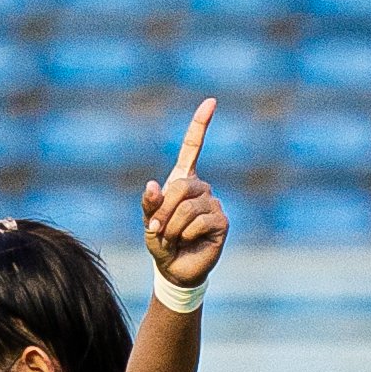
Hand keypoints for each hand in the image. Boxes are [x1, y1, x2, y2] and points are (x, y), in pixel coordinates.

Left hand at [143, 99, 226, 289]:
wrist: (174, 269)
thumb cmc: (161, 241)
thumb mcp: (149, 222)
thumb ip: (149, 204)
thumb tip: (153, 185)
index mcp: (182, 181)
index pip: (193, 147)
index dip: (201, 124)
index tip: (211, 102)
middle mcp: (201, 189)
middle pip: (181, 186)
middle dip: (164, 210)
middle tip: (157, 229)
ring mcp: (213, 204)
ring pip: (189, 207)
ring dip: (173, 226)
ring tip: (172, 238)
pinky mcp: (222, 221)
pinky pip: (200, 220)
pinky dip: (187, 233)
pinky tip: (188, 241)